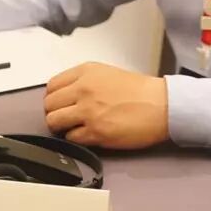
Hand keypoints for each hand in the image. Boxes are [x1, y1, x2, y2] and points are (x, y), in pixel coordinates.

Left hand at [44, 62, 168, 148]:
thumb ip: (84, 82)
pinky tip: (88, 135)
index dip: (54, 98)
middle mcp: (83, 89)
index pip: (52, 86)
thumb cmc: (141, 91)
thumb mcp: (108, 73)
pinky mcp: (95, 132)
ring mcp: (87, 111)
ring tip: (74, 127)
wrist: (162, 105)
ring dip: (61, 127)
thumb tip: (66, 95)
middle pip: (49, 105)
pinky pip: (71, 138)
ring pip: (54, 122)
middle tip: (66, 118)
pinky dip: (76, 139)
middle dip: (55, 113)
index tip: (60, 104)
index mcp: (86, 72)